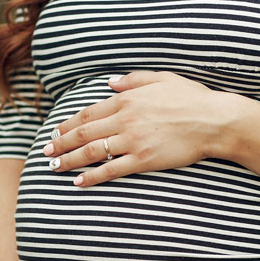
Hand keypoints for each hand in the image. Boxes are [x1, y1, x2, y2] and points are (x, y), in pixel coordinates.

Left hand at [42, 70, 238, 186]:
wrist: (213, 120)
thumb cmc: (191, 98)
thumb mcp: (161, 78)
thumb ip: (133, 80)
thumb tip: (110, 83)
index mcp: (127, 99)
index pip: (88, 113)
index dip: (69, 124)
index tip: (57, 132)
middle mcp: (125, 119)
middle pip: (84, 133)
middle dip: (61, 144)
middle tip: (46, 153)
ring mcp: (133, 141)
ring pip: (92, 151)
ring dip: (69, 160)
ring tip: (55, 168)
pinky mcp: (143, 160)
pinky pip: (111, 170)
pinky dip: (92, 177)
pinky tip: (78, 182)